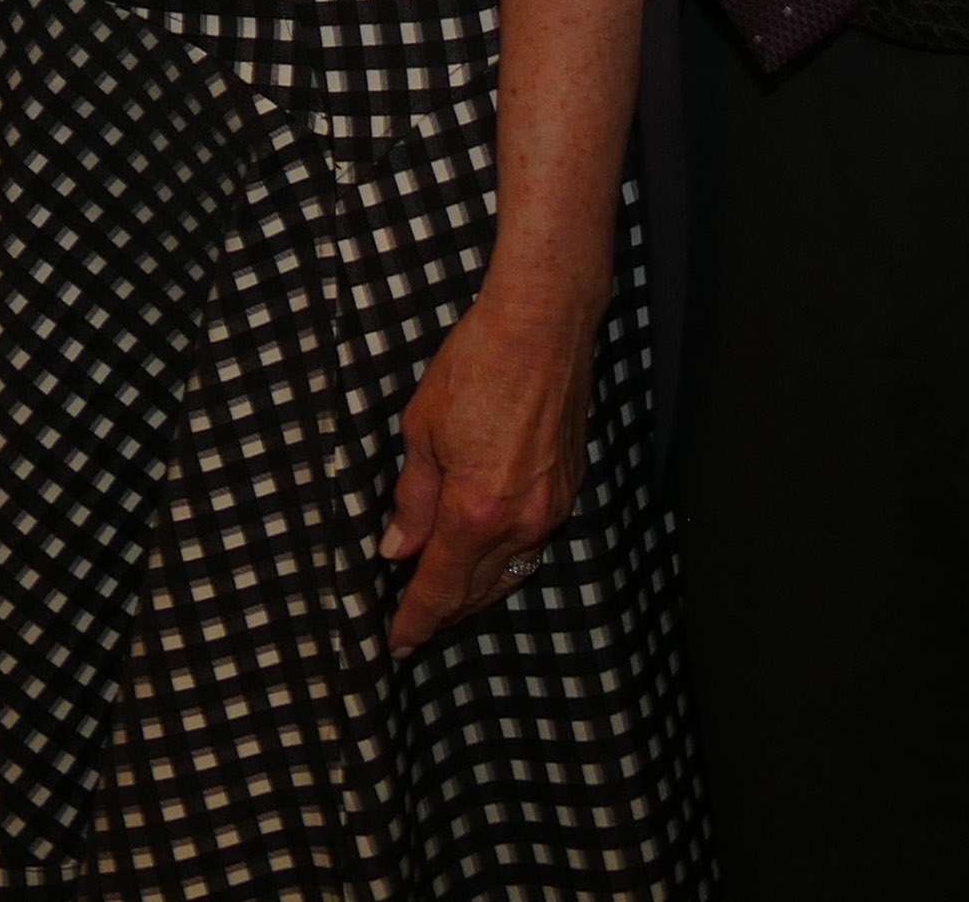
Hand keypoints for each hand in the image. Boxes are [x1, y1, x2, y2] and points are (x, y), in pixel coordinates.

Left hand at [381, 283, 598, 653]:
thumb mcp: (422, 430)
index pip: (441, 586)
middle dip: (445, 613)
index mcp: (476, 511)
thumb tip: (398, 548)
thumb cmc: (476, 365)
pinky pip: (533, 544)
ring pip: (512, 573)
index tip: (398, 644)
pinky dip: (506, 562)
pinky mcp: (570, 487)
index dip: (417, 619)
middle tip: (416, 628)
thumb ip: (413, 499)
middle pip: (479, 590)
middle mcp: (521, 521)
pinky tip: (488, 558)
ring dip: (478, 593)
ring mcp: (552, 507)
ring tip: (448, 602)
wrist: (543, 324)